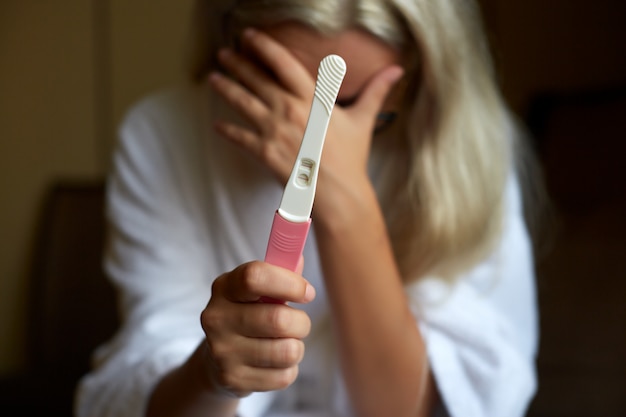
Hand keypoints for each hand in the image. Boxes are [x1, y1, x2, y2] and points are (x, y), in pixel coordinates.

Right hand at [200, 260, 314, 396]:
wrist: (218, 359)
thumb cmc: (248, 313)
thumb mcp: (258, 289)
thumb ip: (280, 271)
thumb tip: (298, 257)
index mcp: (224, 287)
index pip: (255, 277)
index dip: (289, 283)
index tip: (307, 292)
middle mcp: (217, 318)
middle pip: (278, 320)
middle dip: (301, 322)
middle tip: (299, 323)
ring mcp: (222, 351)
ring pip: (287, 351)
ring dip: (297, 347)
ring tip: (285, 343)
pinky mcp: (233, 379)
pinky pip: (284, 376)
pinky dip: (288, 369)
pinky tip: (275, 363)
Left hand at [208, 28, 403, 211]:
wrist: (338, 193)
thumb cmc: (350, 158)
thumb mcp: (363, 120)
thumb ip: (375, 91)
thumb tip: (397, 70)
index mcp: (310, 98)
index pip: (283, 63)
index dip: (263, 46)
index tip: (249, 36)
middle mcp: (288, 110)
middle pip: (256, 80)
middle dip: (238, 64)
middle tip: (224, 53)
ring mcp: (273, 131)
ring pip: (243, 103)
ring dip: (226, 88)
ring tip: (214, 78)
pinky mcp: (264, 152)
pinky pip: (240, 138)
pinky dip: (227, 131)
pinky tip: (217, 125)